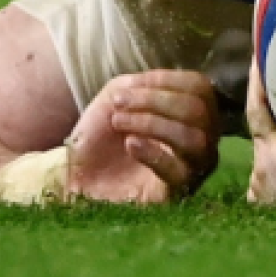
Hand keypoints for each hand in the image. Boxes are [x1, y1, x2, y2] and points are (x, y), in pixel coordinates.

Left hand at [64, 69, 219, 203]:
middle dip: (156, 101)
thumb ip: (139, 85)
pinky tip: (130, 144)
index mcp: (190, 113)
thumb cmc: (100, 136)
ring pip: (195, 139)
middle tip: (119, 103)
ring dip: (154, 123)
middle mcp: (200, 139)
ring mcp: (191, 169)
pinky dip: (154, 153)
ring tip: (119, 123)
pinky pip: (179, 173)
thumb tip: (155, 85)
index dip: (168, 80)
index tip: (132, 85)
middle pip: (199, 111)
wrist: (75, 179)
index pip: (200, 89)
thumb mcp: (116, 98)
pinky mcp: (175, 196)